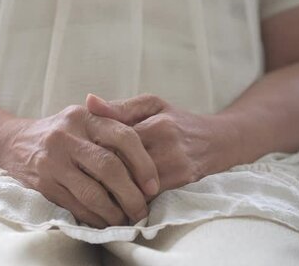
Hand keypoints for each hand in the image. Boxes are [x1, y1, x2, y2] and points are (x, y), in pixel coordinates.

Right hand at [0, 105, 159, 227]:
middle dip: (131, 194)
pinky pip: (76, 205)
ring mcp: (52, 160)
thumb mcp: (83, 117)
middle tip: (142, 209)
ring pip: (92, 192)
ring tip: (126, 219)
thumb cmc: (60, 132)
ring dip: (114, 211)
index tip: (153, 185)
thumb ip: (113, 123)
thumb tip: (151, 148)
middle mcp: (66, 136)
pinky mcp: (42, 183)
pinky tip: (104, 220)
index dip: (143, 163)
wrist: (14, 141)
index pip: (123, 136)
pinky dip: (95, 218)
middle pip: (109, 167)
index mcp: (83, 116)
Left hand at [86, 94, 238, 192]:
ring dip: (113, 188)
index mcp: (156, 124)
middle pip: (123, 165)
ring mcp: (177, 168)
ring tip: (94, 187)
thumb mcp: (151, 105)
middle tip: (80, 175)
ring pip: (134, 185)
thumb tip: (88, 101)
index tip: (79, 155)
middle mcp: (168, 147)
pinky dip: (130, 197)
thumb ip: (119, 107)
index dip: (95, 150)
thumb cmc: (177, 120)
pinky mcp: (183, 184)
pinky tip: (116, 196)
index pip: (116, 141)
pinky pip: (149, 196)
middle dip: (100, 172)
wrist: (219, 141)